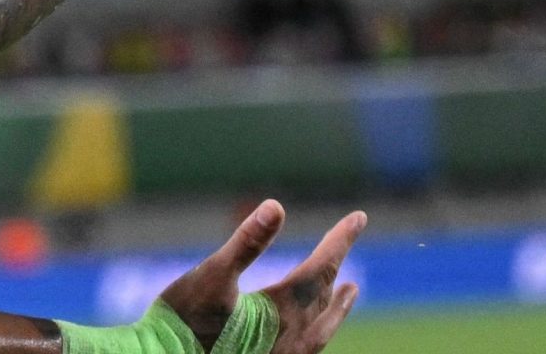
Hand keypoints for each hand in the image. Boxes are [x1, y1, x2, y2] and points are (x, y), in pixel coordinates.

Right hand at [160, 200, 364, 352]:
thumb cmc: (186, 322)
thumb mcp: (212, 275)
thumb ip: (246, 242)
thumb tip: (276, 206)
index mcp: (284, 309)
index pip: (322, 268)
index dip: (340, 241)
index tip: (359, 218)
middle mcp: (295, 336)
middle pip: (325, 297)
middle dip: (336, 268)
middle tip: (346, 244)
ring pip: (323, 327)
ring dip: (336, 305)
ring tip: (347, 292)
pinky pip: (310, 345)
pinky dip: (319, 327)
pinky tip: (309, 329)